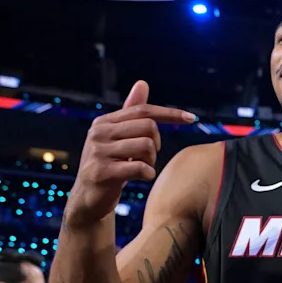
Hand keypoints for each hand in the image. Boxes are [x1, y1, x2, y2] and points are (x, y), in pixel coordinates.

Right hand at [64, 81, 195, 228]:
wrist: (88, 199)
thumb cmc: (109, 166)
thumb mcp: (119, 138)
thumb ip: (131, 113)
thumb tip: (142, 83)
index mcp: (105, 122)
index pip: (144, 110)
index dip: (170, 114)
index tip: (192, 118)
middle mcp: (99, 132)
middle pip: (148, 126)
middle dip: (156, 144)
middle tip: (147, 157)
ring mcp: (99, 152)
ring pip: (146, 145)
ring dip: (152, 160)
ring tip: (142, 167)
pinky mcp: (101, 172)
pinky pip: (139, 167)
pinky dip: (148, 173)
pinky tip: (142, 177)